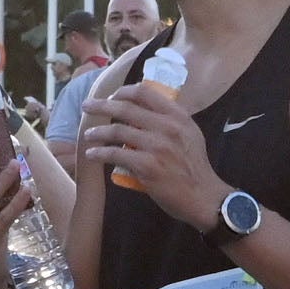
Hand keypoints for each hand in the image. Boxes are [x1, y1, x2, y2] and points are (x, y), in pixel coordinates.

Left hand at [82, 80, 222, 231]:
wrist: (203, 197)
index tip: (111, 96)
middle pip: (126, 108)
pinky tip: (92, 154)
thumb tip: (146, 110)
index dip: (123, 91)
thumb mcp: (190, 134)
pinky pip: (115, 154)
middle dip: (101, 105)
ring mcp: (156, 146)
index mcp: (178, 116)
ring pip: (117, 130)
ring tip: (88, 134)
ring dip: (98, 132)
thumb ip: (171, 120)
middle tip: (86, 106)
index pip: (145, 92)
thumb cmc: (195, 167)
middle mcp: (167, 127)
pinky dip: (100, 153)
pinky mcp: (146, 166)